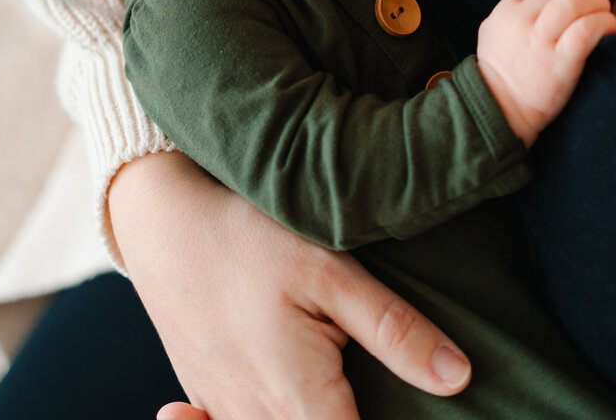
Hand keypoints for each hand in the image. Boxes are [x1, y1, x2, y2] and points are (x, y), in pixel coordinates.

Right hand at [108, 152, 471, 419]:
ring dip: (311, 419)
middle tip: (382, 394)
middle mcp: (254, 419)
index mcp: (298, 400)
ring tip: (339, 389)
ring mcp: (221, 409)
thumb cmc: (248, 234)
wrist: (158, 217)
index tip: (417, 413)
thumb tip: (458, 377)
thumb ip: (393, 329)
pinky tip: (285, 399)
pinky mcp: (203, 393)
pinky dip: (259, 419)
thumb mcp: (331, 269)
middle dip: (350, 419)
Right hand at [477, 0, 615, 146]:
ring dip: (596, 3)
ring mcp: (540, 42)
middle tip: (593, 7)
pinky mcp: (561, 63)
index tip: (568, 2)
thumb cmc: (501, 74)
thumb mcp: (493, 32)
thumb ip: (512, 11)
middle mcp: (521, 22)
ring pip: (573, 2)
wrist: (502, 111)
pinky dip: (603, 23)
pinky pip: (587, 29)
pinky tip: (609, 29)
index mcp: (505, 12)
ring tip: (604, 14)